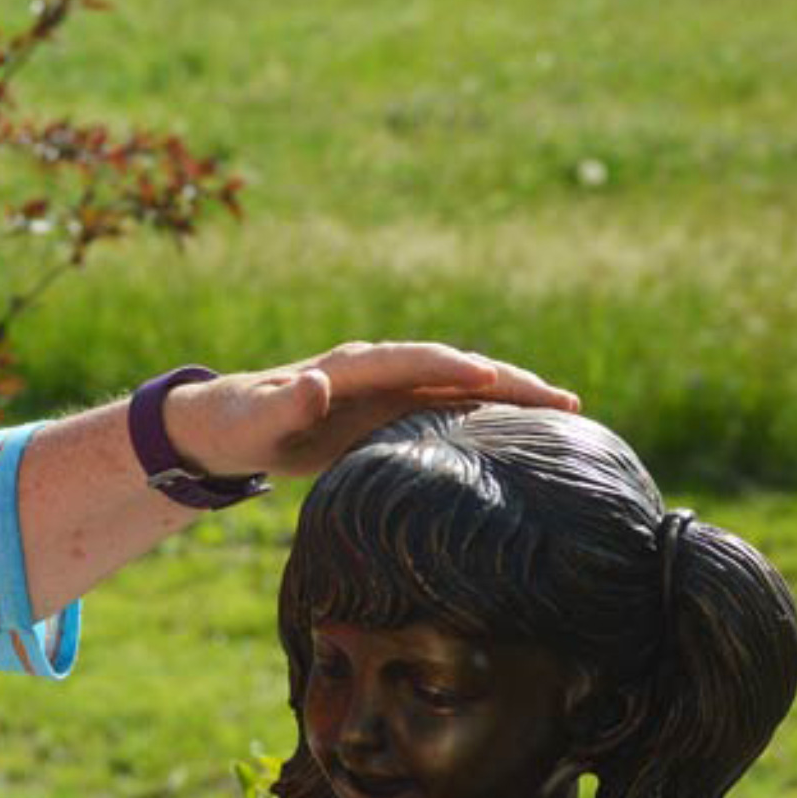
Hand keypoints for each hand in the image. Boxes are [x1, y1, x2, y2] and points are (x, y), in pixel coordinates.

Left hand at [163, 340, 580, 477]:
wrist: (230, 424)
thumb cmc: (239, 422)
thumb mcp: (254, 419)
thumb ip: (284, 404)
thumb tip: (317, 383)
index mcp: (352, 368)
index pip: (413, 361)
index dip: (454, 368)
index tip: (495, 381)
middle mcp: (380, 372)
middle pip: (455, 368)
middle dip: (509, 382)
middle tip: (565, 403)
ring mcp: (390, 391)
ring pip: (463, 387)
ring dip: (512, 398)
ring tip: (566, 414)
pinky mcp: (393, 413)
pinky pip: (451, 410)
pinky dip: (489, 418)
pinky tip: (522, 436)